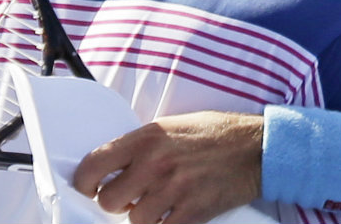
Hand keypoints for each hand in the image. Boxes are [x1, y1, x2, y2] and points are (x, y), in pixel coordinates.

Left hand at [73, 111, 263, 223]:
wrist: (256, 148)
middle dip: (115, 203)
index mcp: (147, 137)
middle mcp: (156, 163)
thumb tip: (112, 168)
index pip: (93, 166)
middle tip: (129, 197)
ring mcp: (174, 189)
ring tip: (158, 204)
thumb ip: (141, 145)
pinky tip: (173, 214)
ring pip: (134, 221)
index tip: (90, 187)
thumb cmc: (215, 133)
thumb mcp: (172, 126)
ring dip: (142, 217)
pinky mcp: (192, 212)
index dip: (84, 183)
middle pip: (108, 201)